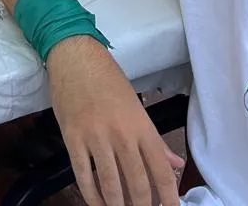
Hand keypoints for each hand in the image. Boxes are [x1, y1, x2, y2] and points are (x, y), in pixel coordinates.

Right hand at [48, 36, 181, 205]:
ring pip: (110, 183)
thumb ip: (155, 139)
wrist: (75, 57)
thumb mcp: (137, 106)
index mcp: (141, 126)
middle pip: (137, 182)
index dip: (168, 196)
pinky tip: (96, 204)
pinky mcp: (73, 138)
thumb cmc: (107, 79)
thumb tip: (175, 163)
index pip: (160, 169)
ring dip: (116, 204)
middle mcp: (122, 134)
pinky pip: (83, 175)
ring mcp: (96, 137)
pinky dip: (90, 195)